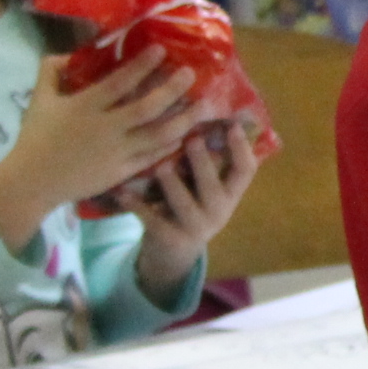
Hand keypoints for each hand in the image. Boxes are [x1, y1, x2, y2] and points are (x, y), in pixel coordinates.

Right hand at [0, 49, 198, 254]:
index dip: (142, 65)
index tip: (162, 49)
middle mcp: (105, 128)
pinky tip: (185, 134)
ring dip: (184, 119)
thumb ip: (51, 72)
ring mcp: (116, 152)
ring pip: (158, 134)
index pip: (119, 83)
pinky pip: (152, 157)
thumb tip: (68, 53)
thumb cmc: (35, 138)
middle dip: (173, 89)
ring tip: (202, 105)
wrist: (31, 183)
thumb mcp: (39, 101)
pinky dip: (170, 145)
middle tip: (191, 73)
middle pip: (147, 108)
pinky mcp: (121, 172)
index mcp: (84, 107)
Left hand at [133, 117, 260, 300]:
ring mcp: (194, 227)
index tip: (231, 125)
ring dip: (172, 184)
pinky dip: (135, 204)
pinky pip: (151, 218)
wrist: (173, 254)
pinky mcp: (168, 238)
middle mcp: (218, 211)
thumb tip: (202, 114)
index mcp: (231, 194)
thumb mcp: (206, 189)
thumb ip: (208, 163)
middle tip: (191, 139)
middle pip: (214, 187)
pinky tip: (121, 190)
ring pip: (184, 204)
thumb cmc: (190, 206)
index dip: (241, 148)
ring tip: (161, 166)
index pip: (246, 170)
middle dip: (203, 163)